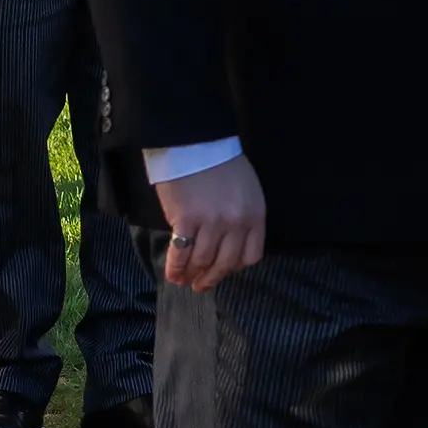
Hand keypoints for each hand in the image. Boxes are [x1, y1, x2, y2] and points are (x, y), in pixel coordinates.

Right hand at [156, 154, 266, 290]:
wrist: (194, 142)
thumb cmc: (219, 163)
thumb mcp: (246, 190)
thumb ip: (242, 216)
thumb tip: (228, 244)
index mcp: (255, 214)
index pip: (250, 255)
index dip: (235, 268)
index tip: (223, 271)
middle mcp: (237, 222)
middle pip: (226, 263)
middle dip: (212, 278)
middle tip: (201, 285)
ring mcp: (212, 222)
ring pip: (203, 261)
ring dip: (192, 275)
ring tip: (183, 280)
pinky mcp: (187, 220)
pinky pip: (182, 252)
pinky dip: (176, 267)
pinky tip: (172, 274)